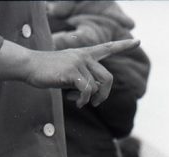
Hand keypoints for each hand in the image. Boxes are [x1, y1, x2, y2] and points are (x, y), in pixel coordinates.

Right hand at [0, 38, 139, 107]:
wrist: (29, 66)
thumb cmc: (50, 72)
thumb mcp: (71, 73)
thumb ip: (86, 79)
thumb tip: (96, 94)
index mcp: (85, 54)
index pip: (108, 48)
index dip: (124, 46)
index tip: (138, 41)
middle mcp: (84, 56)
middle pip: (108, 78)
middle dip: (105, 94)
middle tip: (96, 103)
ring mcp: (78, 62)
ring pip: (96, 87)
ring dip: (90, 99)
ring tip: (78, 100)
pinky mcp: (72, 72)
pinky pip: (87, 91)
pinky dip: (83, 100)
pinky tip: (74, 102)